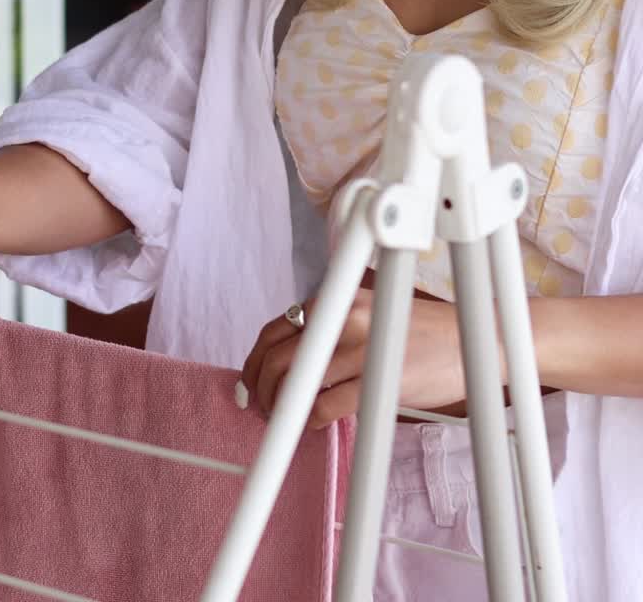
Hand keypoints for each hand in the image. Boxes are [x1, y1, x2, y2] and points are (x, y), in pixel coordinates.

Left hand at [240, 289, 469, 429]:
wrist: (476, 341)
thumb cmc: (421, 333)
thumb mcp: (369, 314)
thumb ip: (330, 329)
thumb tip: (287, 361)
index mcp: (337, 301)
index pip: (275, 329)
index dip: (253, 361)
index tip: (248, 382)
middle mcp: (343, 319)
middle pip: (276, 358)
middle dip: (260, 388)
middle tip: (263, 408)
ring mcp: (360, 349)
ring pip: (295, 383)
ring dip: (281, 408)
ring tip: (285, 420)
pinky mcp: (377, 380)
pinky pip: (325, 406)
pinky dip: (312, 420)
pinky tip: (317, 424)